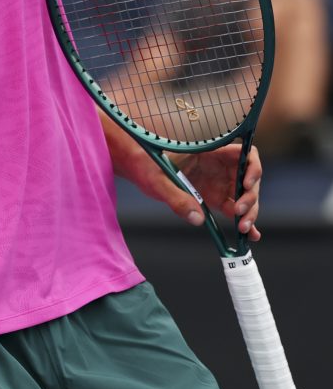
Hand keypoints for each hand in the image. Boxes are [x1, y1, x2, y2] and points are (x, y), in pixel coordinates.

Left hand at [101, 111, 261, 241]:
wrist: (136, 166)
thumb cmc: (145, 164)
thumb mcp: (157, 180)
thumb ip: (176, 198)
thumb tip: (197, 219)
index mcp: (210, 152)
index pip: (245, 154)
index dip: (252, 167)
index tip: (246, 184)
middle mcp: (219, 166)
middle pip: (249, 179)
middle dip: (251, 197)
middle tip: (240, 215)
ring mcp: (218, 182)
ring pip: (245, 195)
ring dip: (250, 212)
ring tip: (244, 230)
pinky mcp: (213, 196)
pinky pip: (234, 208)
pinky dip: (244, 221)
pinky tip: (249, 236)